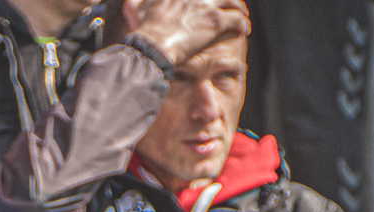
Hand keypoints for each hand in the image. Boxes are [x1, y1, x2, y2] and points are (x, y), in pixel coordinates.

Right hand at [123, 0, 248, 66]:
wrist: (151, 46)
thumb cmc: (142, 31)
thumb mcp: (135, 9)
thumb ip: (135, 3)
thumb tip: (129, 2)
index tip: (210, 2)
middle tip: (231, 6)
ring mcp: (206, 4)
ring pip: (232, 1)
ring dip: (239, 9)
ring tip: (241, 16)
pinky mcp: (215, 20)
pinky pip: (236, 18)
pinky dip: (242, 24)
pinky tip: (243, 30)